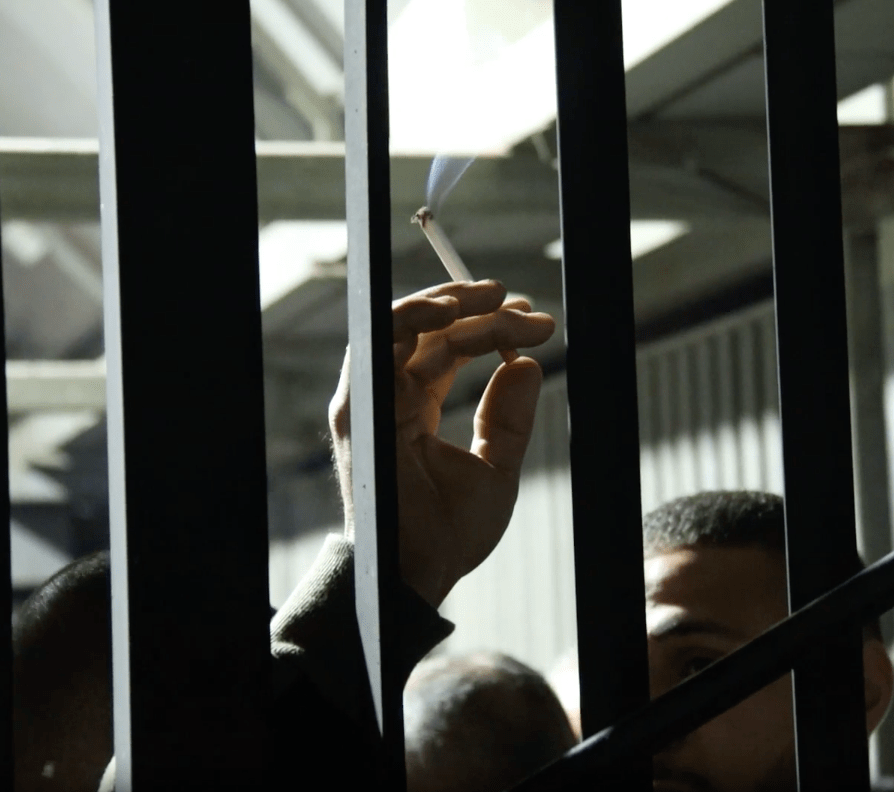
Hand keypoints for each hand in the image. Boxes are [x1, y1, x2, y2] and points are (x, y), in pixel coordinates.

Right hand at [330, 280, 555, 607]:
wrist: (420, 570)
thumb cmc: (450, 533)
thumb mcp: (497, 468)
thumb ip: (508, 418)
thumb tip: (526, 364)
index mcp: (415, 411)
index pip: (448, 351)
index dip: (489, 328)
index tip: (534, 322)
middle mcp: (388, 398)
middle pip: (429, 332)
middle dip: (476, 308)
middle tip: (520, 302)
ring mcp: (371, 400)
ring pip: (402, 325)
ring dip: (448, 301)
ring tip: (492, 295)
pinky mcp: (359, 405)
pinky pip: (379, 342)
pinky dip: (413, 316)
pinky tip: (452, 308)